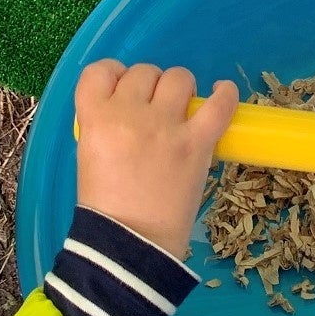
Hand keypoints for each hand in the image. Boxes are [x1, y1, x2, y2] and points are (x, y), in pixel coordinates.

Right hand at [74, 61, 237, 259]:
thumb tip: (127, 106)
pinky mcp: (197, 144)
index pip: (99, 72)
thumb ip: (102, 124)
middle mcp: (130, 115)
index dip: (112, 74)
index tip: (121, 86)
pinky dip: (225, 94)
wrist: (132, 243)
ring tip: (181, 105)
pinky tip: (223, 91)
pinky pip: (219, 105)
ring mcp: (166, 128)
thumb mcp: (88, 154)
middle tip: (153, 108)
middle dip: (148, 85)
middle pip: (142, 72)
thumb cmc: (105, 205)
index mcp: (95, 119)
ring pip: (177, 78)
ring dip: (179, 87)